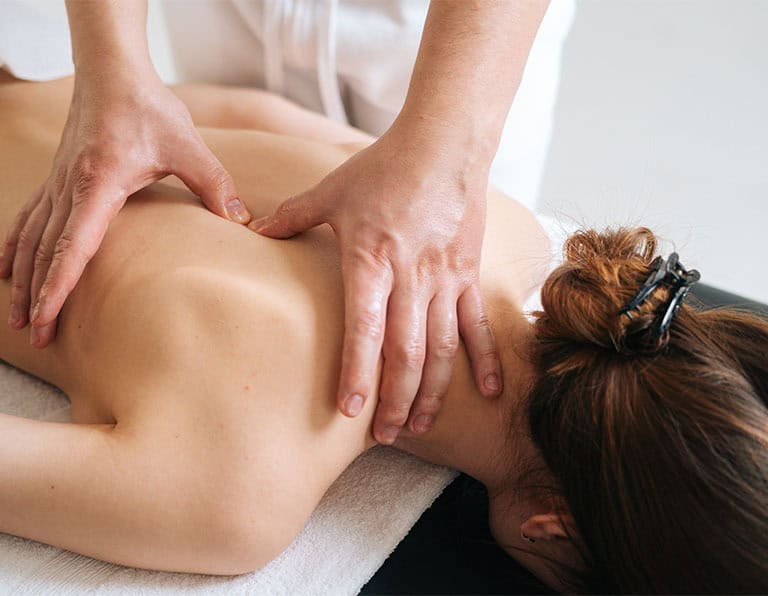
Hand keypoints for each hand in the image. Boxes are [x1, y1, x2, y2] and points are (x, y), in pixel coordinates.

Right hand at [0, 72, 249, 347]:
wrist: (113, 72)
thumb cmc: (149, 108)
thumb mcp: (189, 146)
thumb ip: (215, 184)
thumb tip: (243, 221)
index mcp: (98, 183)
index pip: (73, 245)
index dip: (58, 286)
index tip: (45, 318)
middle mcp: (69, 187)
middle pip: (45, 251)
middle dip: (37, 296)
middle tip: (34, 336)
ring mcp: (58, 182)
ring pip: (31, 238)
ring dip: (22, 278)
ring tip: (15, 316)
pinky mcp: (57, 177)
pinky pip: (29, 218)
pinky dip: (15, 246)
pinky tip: (5, 268)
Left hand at [251, 122, 501, 444]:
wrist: (445, 144)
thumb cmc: (385, 166)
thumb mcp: (332, 189)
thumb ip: (292, 215)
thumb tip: (249, 228)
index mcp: (371, 259)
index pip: (364, 329)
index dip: (357, 372)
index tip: (350, 411)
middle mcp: (411, 277)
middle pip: (406, 352)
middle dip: (394, 399)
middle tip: (382, 435)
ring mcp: (445, 279)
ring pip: (442, 348)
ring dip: (432, 392)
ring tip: (417, 425)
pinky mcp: (468, 274)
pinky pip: (477, 324)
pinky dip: (485, 360)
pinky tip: (488, 393)